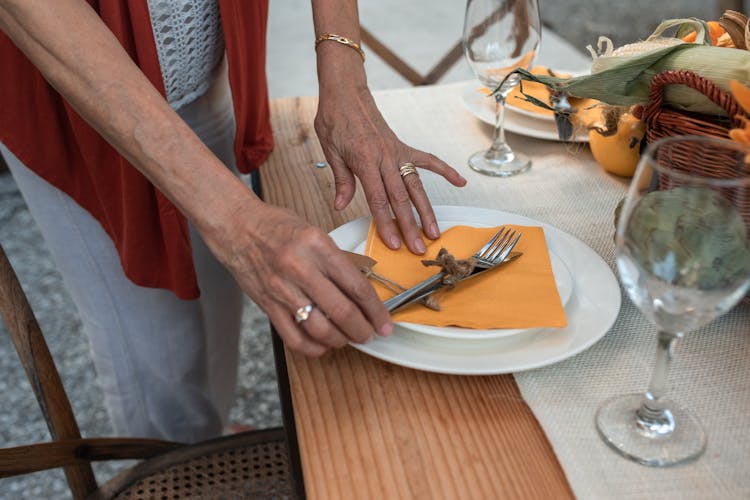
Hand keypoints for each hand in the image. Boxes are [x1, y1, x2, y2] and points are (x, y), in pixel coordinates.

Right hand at [203, 201, 392, 356]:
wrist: (236, 227)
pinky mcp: (268, 305)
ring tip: (348, 339)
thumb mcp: (315, 232)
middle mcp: (301, 268)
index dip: (376, 310)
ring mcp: (282, 289)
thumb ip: (336, 260)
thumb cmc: (276, 226)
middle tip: (371, 334)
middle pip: (342, 311)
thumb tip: (360, 289)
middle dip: (362, 330)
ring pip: (320, 329)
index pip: (357, 286)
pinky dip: (313, 347)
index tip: (384, 322)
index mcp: (318, 246)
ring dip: (340, 340)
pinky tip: (322, 345)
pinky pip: (294, 337)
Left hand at [314, 85, 466, 254]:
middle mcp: (385, 157)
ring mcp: (397, 152)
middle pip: (401, 198)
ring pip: (416, 185)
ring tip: (435, 232)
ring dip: (427, 210)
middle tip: (418, 248)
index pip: (378, 199)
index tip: (394, 243)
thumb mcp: (330, 151)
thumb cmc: (335, 121)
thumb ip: (341, 180)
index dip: (387, 223)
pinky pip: (428, 160)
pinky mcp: (403, 147)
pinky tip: (460, 182)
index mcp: (365, 160)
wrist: (346, 94)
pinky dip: (445, 170)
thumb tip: (340, 206)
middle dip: (410, 226)